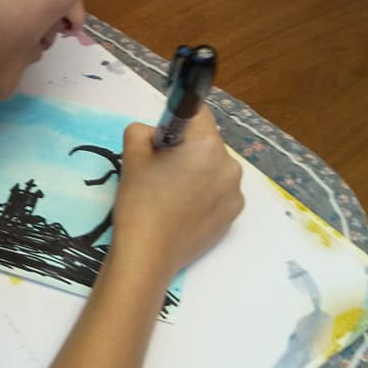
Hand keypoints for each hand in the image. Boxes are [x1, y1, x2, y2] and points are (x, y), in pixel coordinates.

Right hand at [111, 106, 243, 276]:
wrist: (148, 253)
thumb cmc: (139, 200)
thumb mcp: (132, 154)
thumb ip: (142, 130)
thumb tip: (155, 135)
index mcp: (208, 145)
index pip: (197, 114)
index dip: (176, 123)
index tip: (162, 141)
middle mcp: (230, 166)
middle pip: (207, 144)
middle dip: (187, 151)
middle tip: (160, 172)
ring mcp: (235, 194)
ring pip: (213, 169)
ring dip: (197, 173)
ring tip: (171, 195)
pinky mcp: (234, 217)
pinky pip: (218, 194)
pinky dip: (204, 196)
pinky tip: (182, 211)